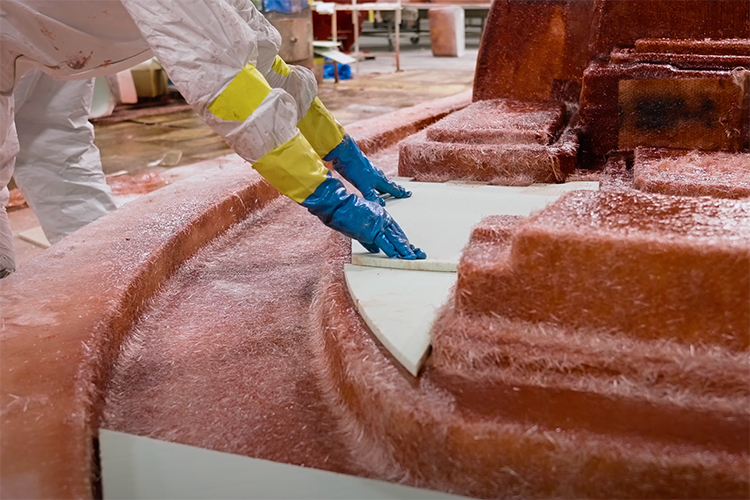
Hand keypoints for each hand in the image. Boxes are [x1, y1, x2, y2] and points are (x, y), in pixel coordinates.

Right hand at [302, 176, 425, 259]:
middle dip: (409, 246)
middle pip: (399, 235)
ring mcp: (379, 225)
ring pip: (395, 239)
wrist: (340, 206)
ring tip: (412, 257)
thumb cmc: (348, 213)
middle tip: (419, 253)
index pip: (396, 230)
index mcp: (382, 216)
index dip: (403, 240)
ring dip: (404, 250)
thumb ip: (369, 239)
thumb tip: (376, 250)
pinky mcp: (372, 231)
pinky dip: (391, 250)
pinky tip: (398, 256)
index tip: (410, 247)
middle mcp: (384, 220)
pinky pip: (384, 243)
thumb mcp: (361, 224)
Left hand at [324, 134, 410, 205]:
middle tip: (403, 191)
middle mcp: (377, 175)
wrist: (346, 154)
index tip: (408, 194)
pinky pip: (375, 178)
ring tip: (391, 187)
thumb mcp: (363, 185)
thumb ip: (371, 196)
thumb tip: (382, 205)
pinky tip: (374, 181)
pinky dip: (378, 182)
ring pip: (382, 180)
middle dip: (397, 188)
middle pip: (389, 184)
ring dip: (388, 185)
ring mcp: (371, 172)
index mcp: (379, 180)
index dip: (399, 193)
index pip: (392, 188)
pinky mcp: (364, 170)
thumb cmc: (355, 168)